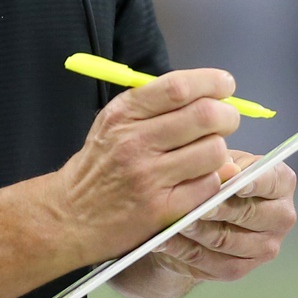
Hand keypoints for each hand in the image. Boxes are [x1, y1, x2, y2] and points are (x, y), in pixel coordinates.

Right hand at [50, 68, 241, 264]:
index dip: (211, 82)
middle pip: (205, 115)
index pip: (178, 87)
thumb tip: (211, 95)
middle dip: (227, 115)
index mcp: (123, 113)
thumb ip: (155, 106)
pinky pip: (209, 186)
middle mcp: (134, 142)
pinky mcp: (161, 209)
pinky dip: (211, 181)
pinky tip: (196, 180)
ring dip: (220, 151)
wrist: (69, 216)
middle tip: (226, 120)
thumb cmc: (100, 166)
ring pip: (214, 151)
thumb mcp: (113, 123)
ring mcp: (148, 177)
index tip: (225, 85)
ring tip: (207, 154)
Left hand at [151, 150, 296, 281]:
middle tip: (192, 203)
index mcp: (281, 183)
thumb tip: (225, 171)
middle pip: (249, 214)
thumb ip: (220, 165)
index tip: (232, 184)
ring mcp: (264, 247)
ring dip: (198, 231)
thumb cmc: (212, 177)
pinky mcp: (240, 269)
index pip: (272, 181)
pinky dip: (184, 250)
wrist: (200, 214)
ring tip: (175, 221)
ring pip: (227, 240)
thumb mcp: (215, 164)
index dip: (253, 182)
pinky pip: (210, 262)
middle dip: (217, 208)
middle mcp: (281, 217)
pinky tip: (165, 240)